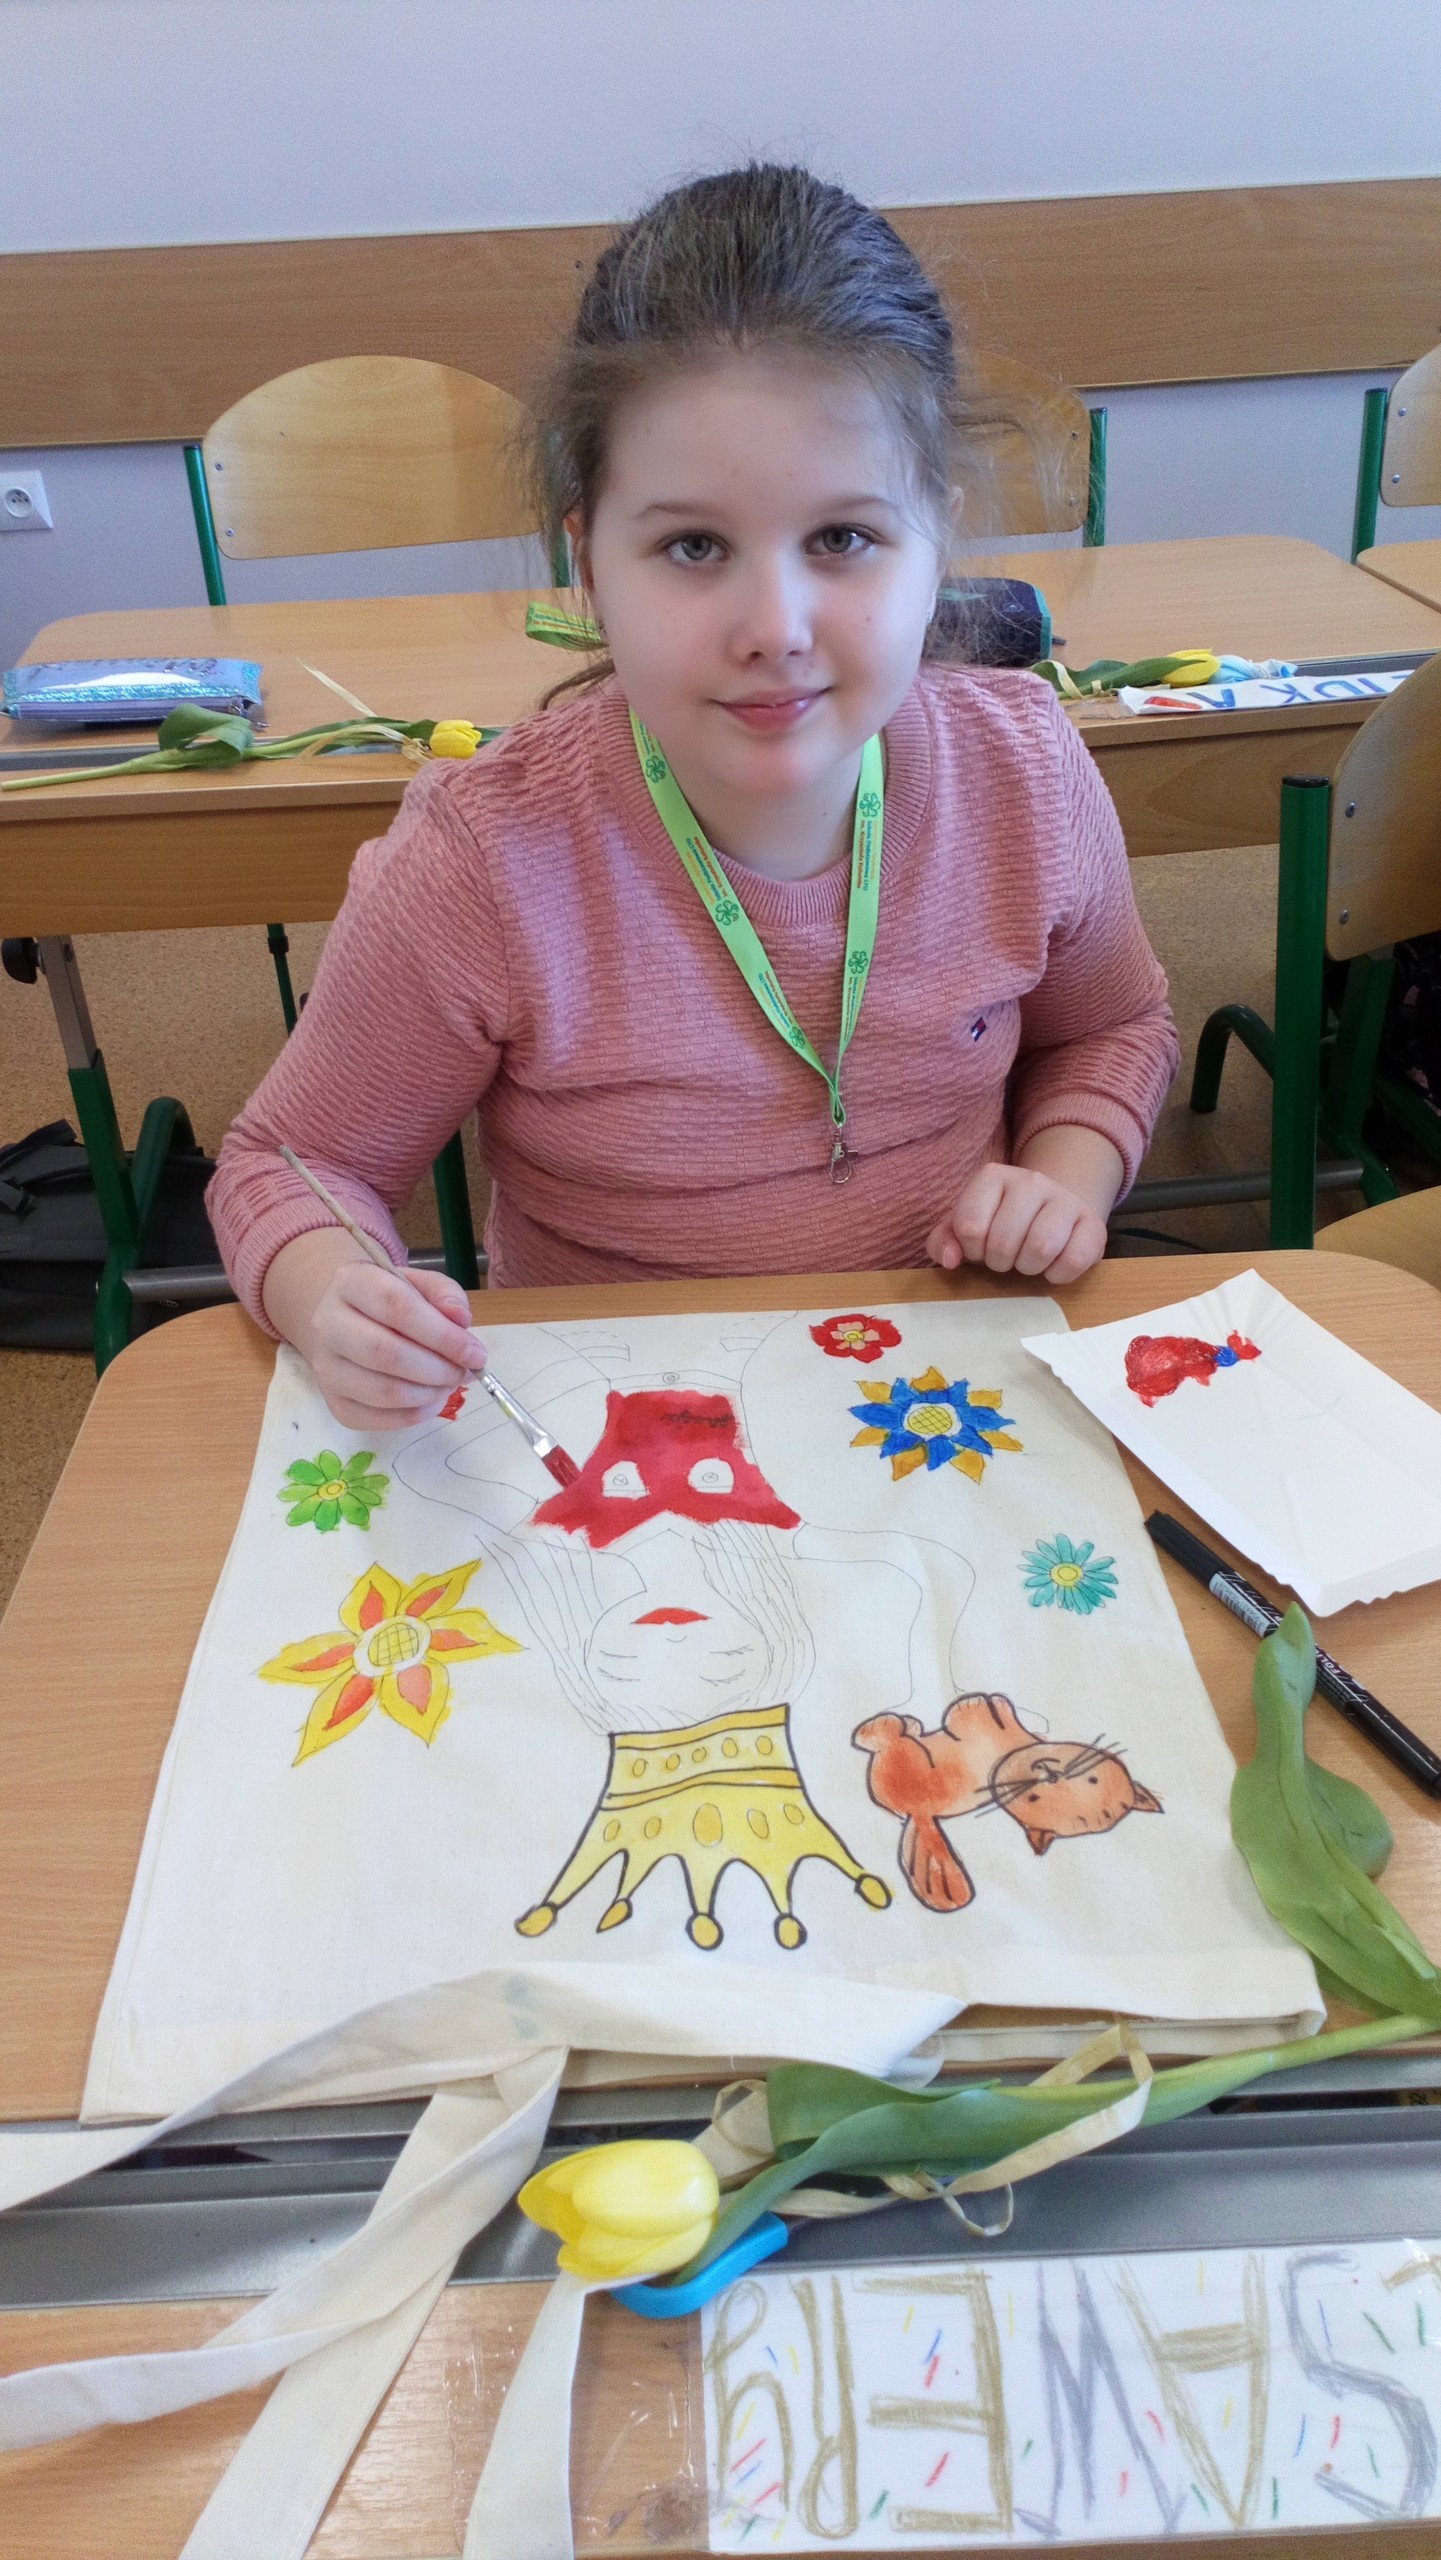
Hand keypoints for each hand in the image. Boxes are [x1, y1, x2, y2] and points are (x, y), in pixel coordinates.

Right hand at [262, 1228, 486, 1430]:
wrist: (347, 1321)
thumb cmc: (390, 1300)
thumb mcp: (420, 1284)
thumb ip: (446, 1295)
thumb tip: (461, 1321)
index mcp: (350, 1283)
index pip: (397, 1308)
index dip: (443, 1335)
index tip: (476, 1353)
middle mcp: (327, 1325)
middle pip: (387, 1354)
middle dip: (439, 1369)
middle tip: (465, 1372)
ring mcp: (325, 1368)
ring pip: (384, 1392)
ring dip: (430, 1394)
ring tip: (450, 1383)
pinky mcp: (334, 1403)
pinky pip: (378, 1420)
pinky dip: (416, 1415)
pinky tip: (432, 1399)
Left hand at [927, 1162, 1108, 1283]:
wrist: (1054, 1209)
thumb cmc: (1001, 1222)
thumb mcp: (965, 1226)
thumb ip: (943, 1241)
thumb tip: (950, 1260)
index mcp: (993, 1176)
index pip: (970, 1226)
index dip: (971, 1250)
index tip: (980, 1248)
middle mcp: (1031, 1180)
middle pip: (1004, 1242)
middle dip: (999, 1262)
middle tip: (1005, 1257)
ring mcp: (1066, 1199)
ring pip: (1041, 1248)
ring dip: (1028, 1268)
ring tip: (1027, 1261)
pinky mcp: (1094, 1225)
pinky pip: (1073, 1261)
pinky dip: (1058, 1274)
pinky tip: (1052, 1265)